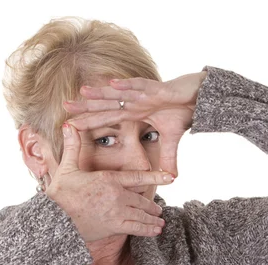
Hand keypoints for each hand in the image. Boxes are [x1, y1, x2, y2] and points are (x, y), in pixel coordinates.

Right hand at [46, 123, 173, 242]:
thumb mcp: (66, 168)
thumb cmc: (60, 194)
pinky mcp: (115, 226)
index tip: (170, 178)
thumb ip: (72, 147)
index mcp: (108, 179)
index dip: (156, 176)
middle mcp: (117, 195)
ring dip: (153, 219)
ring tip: (160, 222)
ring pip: (142, 214)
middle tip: (159, 210)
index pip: (138, 176)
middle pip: (143, 199)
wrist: (54, 220)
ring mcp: (117, 212)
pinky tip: (156, 231)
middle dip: (152, 206)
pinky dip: (149, 229)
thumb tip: (68, 125)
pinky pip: (138, 228)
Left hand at [63, 71, 207, 177]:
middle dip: (87, 106)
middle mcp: (136, 102)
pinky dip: (127, 86)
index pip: (108, 118)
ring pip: (119, 94)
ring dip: (102, 93)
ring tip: (83, 92)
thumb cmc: (184, 111)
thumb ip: (168, 158)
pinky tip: (112, 84)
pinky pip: (140, 87)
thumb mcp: (173, 140)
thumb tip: (169, 177)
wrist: (201, 97)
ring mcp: (145, 94)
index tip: (71, 125)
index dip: (91, 121)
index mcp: (135, 112)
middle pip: (107, 105)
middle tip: (65, 106)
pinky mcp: (158, 89)